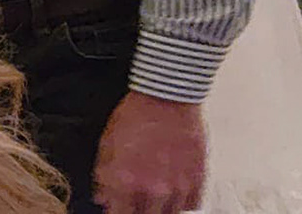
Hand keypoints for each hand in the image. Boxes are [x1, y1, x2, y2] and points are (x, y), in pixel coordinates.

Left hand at [92, 91, 205, 213]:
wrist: (167, 97)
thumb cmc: (136, 115)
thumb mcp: (107, 143)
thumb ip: (104, 175)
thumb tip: (103, 198)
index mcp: (125, 182)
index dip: (118, 211)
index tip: (118, 207)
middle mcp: (153, 190)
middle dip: (140, 211)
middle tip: (138, 201)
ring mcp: (178, 187)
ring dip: (162, 208)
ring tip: (156, 195)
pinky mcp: (198, 180)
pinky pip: (192, 204)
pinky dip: (183, 202)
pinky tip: (174, 190)